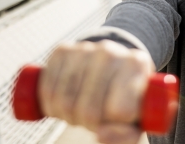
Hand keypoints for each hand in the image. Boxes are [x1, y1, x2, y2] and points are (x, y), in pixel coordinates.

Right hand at [38, 40, 154, 143]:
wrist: (112, 68)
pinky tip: (64, 101)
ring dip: (68, 115)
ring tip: (82, 109)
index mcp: (137, 64)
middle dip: (89, 123)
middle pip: (89, 110)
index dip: (114, 123)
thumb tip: (101, 134)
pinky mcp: (62, 50)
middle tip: (96, 117)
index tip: (117, 117)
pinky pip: (47, 90)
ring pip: (64, 102)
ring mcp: (86, 48)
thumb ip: (126, 135)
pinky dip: (51, 105)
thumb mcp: (136, 120)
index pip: (119, 110)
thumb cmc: (128, 98)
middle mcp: (112, 52)